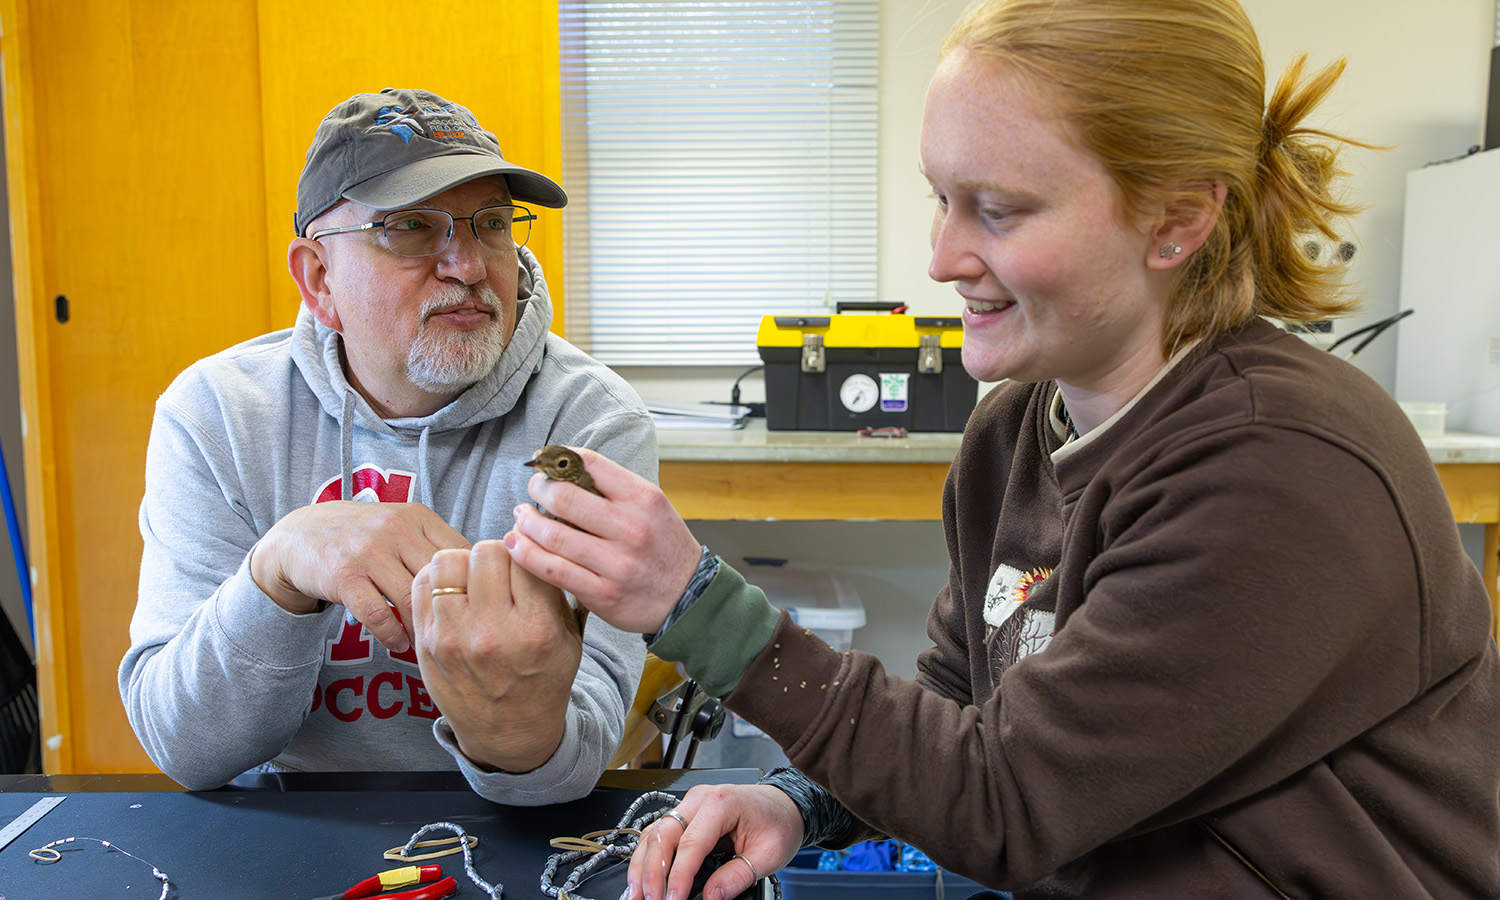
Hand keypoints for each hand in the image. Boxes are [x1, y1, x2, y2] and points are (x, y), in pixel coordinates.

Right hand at [248, 501, 468, 652]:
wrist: (298, 534)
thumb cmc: (362, 535)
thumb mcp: (400, 524)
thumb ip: (434, 545)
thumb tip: (480, 577)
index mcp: (418, 517)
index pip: (462, 553)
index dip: (474, 584)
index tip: (478, 608)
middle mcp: (396, 529)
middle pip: (440, 578)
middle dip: (452, 610)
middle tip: (460, 635)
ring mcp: (369, 552)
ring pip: (411, 599)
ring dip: (423, 628)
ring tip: (431, 644)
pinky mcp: (344, 576)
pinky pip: (378, 615)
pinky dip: (393, 635)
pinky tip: (400, 644)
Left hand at [411, 541, 583, 771]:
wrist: (508, 733)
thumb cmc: (542, 680)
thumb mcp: (569, 639)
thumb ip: (554, 591)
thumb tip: (535, 542)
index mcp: (535, 630)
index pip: (525, 558)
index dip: (527, 553)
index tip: (527, 563)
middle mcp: (492, 633)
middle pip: (486, 551)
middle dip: (497, 554)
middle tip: (501, 571)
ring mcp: (453, 637)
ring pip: (448, 561)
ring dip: (464, 563)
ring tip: (475, 579)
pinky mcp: (426, 641)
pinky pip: (422, 583)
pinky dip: (438, 578)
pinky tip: (453, 590)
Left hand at [505, 447, 701, 635]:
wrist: (689, 596)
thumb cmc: (664, 547)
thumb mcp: (652, 506)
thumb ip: (614, 489)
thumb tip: (567, 470)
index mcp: (642, 499)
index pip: (590, 464)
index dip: (558, 459)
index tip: (544, 463)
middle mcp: (630, 528)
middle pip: (564, 498)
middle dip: (538, 489)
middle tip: (533, 489)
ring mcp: (616, 563)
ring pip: (553, 535)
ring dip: (526, 522)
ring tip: (521, 516)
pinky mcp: (602, 593)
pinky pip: (553, 570)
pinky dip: (527, 555)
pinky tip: (516, 544)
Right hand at [629, 783, 804, 899]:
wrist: (785, 805)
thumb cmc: (778, 823)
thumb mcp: (768, 855)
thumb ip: (737, 877)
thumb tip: (710, 897)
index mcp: (722, 803)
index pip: (691, 843)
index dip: (678, 877)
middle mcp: (700, 798)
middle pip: (664, 836)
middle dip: (652, 873)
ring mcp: (689, 804)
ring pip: (654, 834)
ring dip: (642, 867)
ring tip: (637, 895)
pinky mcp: (685, 814)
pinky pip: (658, 834)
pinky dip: (647, 857)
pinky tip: (641, 878)